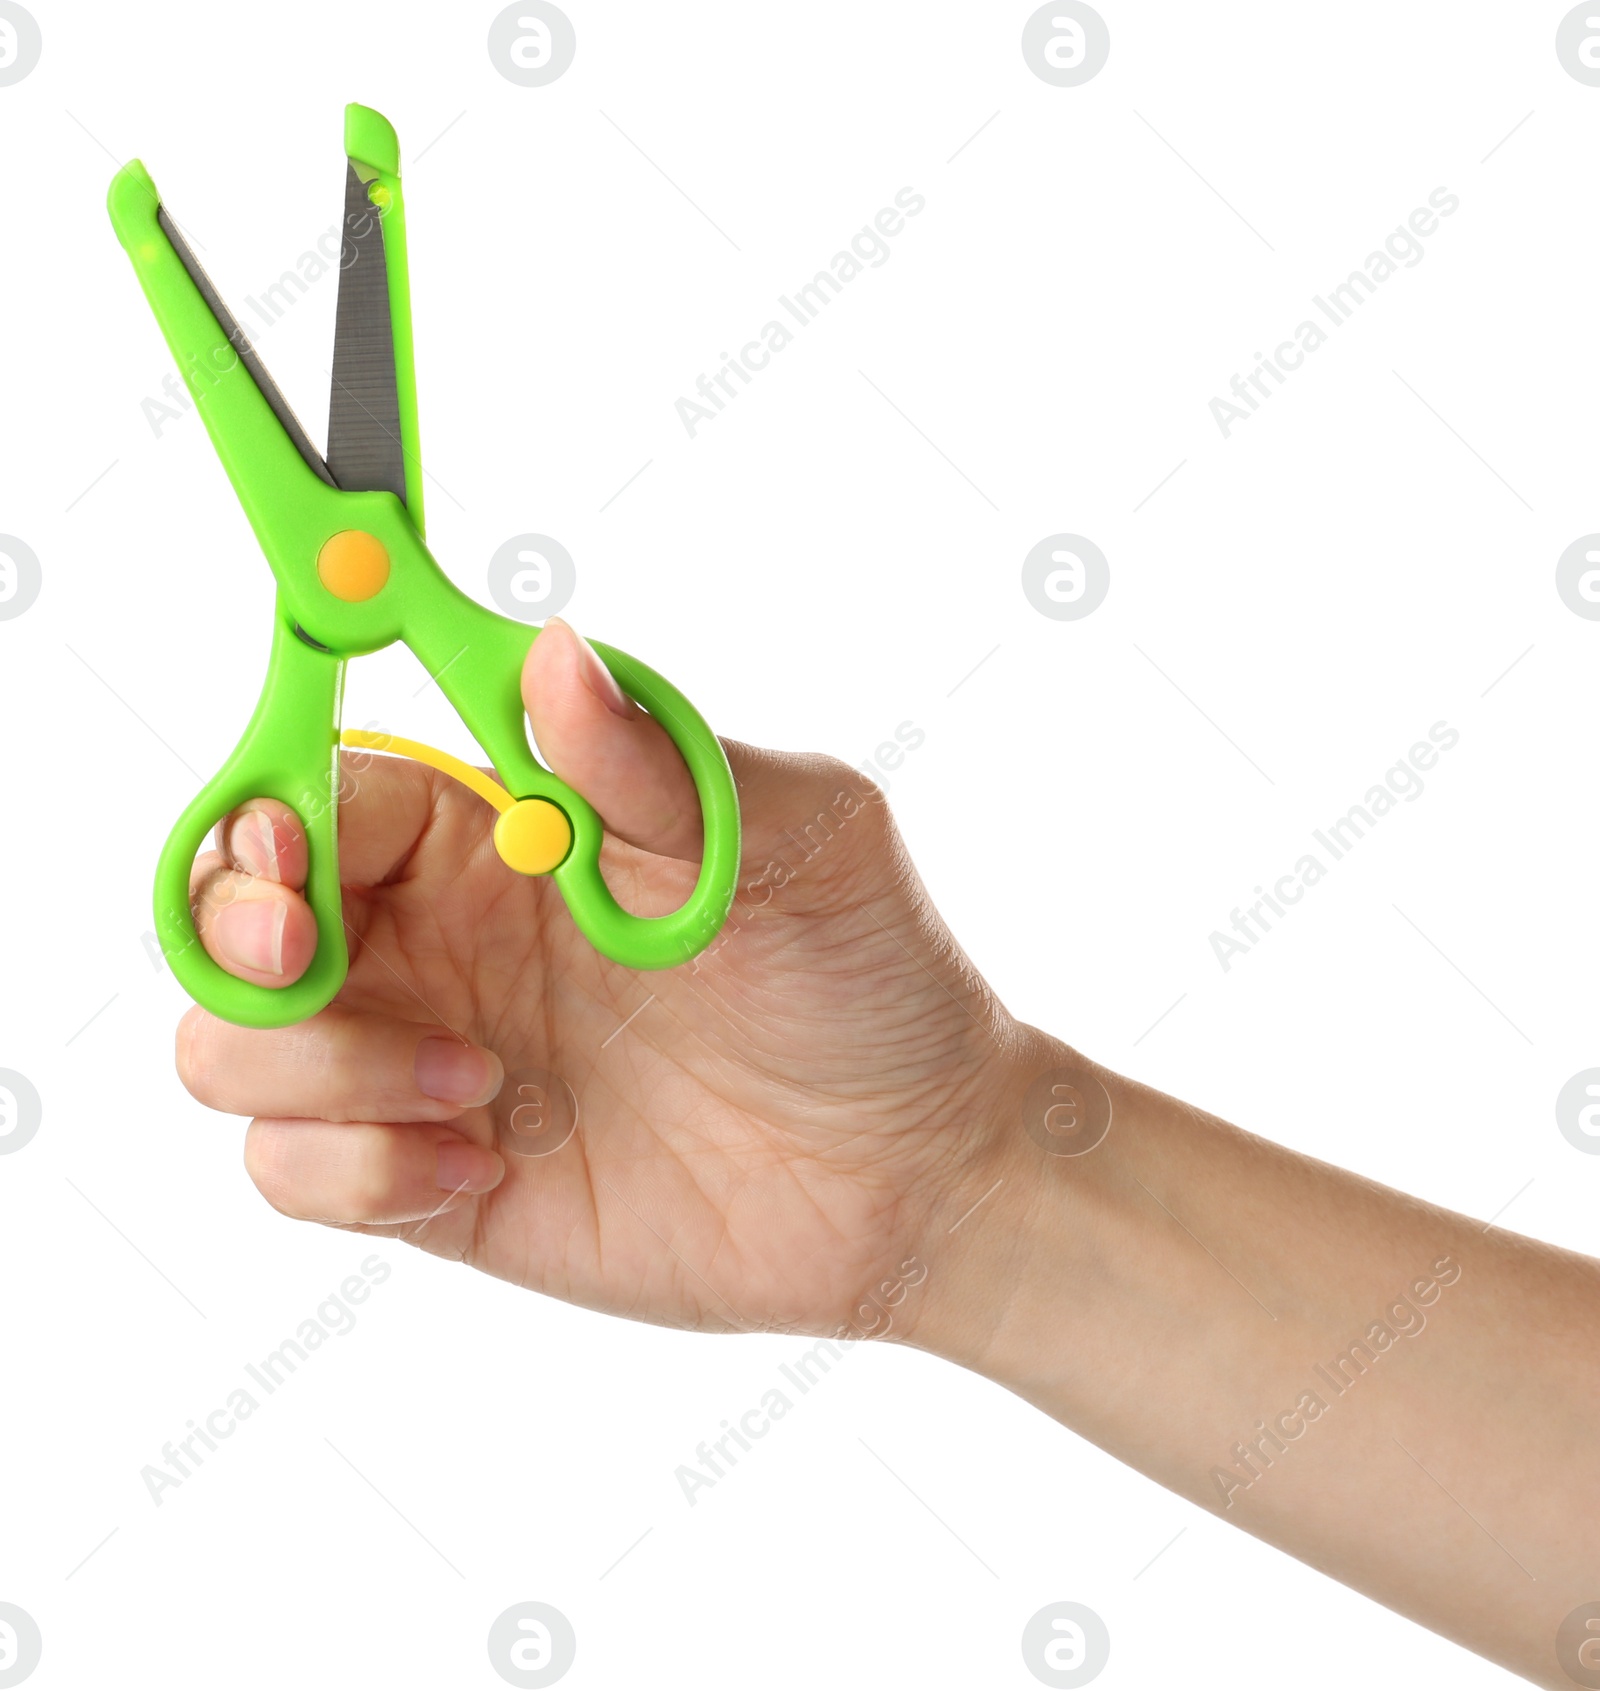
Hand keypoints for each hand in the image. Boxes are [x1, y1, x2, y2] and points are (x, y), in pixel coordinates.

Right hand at [176, 618, 1020, 1338]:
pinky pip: (296, 1173)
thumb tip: (554, 655)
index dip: (267, 810)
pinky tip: (480, 1166)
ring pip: (235, 1048)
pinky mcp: (438, 1182)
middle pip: (237, 914)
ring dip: (313, 1067)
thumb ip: (661, 761)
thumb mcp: (799, 841)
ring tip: (477, 1083)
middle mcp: (448, 939)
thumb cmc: (870, 979)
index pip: (324, 790)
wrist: (915, 1169)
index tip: (290, 853)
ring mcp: (432, 1060)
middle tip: (313, 957)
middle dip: (231, 932)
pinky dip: (351, 1171)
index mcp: (508, 832)